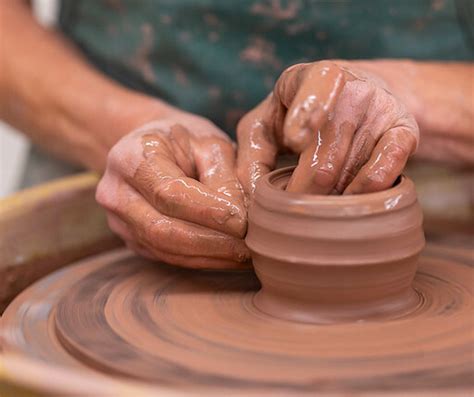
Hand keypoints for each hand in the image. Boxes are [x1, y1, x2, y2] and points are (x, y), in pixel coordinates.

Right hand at [96, 111, 249, 268]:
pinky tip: (227, 257)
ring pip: (165, 249)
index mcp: (130, 157)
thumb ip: (224, 176)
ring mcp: (118, 221)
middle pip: (162, 229)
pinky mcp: (131, 239)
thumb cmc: (183, 140)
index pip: (169, 193)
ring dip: (209, 256)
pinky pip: (166, 256)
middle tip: (250, 247)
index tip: (243, 222)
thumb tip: (241, 219)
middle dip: (211, 243)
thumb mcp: (207, 142)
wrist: (150, 147)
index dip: (208, 212)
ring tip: (244, 256)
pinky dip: (200, 260)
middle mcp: (116, 192)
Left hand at [236, 61, 418, 194]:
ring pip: (349, 175)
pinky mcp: (405, 130)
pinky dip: (362, 195)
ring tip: (316, 202)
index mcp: (308, 77)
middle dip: (303, 195)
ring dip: (328, 200)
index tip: (295, 140)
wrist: (359, 94)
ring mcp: (382, 108)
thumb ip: (252, 155)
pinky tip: (347, 199)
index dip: (306, 113)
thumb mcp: (265, 125)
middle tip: (292, 209)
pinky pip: (385, 173)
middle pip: (323, 161)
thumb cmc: (297, 115)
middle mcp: (351, 87)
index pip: (315, 87)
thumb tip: (255, 197)